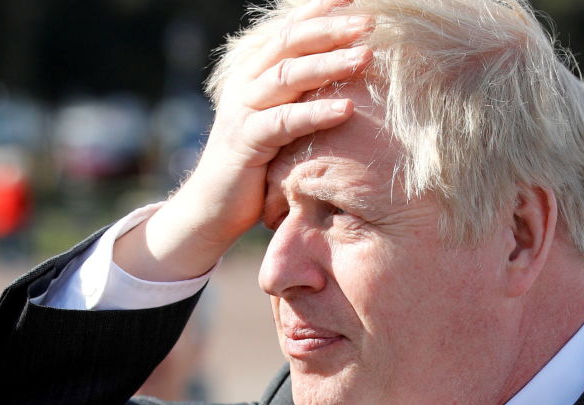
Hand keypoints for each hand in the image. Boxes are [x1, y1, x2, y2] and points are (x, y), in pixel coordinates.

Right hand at [115, 0, 371, 280]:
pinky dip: (317, 113)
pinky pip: (284, 121)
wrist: (213, 207)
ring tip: (367, 56)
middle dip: (331, 29)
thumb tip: (349, 75)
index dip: (319, 12)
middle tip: (369, 22)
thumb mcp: (281, 122)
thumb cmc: (258, 165)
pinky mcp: (246, 142)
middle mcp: (246, 83)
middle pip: (290, 44)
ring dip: (330, 64)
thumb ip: (302, 96)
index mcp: (255, 72)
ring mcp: (243, 111)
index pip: (290, 31)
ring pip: (287, 75)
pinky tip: (347, 110)